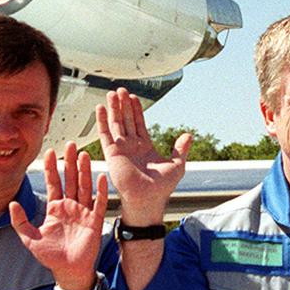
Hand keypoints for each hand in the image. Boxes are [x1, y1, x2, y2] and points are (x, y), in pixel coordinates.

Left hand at [10, 143, 107, 289]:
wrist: (68, 271)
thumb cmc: (51, 256)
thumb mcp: (30, 238)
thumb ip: (20, 221)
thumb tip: (12, 203)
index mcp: (56, 208)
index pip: (54, 183)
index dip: (52, 167)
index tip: (50, 151)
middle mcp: (70, 207)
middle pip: (71, 179)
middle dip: (70, 162)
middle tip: (70, 144)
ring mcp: (84, 212)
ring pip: (84, 187)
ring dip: (84, 171)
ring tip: (83, 155)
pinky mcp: (94, 221)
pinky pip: (98, 203)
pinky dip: (100, 191)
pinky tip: (101, 177)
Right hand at [96, 88, 190, 223]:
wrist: (148, 199)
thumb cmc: (162, 188)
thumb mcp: (177, 165)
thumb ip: (180, 149)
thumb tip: (188, 135)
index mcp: (145, 147)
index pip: (139, 124)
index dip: (136, 110)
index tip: (133, 97)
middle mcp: (131, 146)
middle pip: (126, 120)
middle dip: (124, 105)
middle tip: (121, 90)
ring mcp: (121, 149)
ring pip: (116, 124)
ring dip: (114, 109)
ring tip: (112, 93)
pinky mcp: (112, 154)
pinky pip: (105, 134)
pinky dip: (102, 121)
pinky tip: (101, 108)